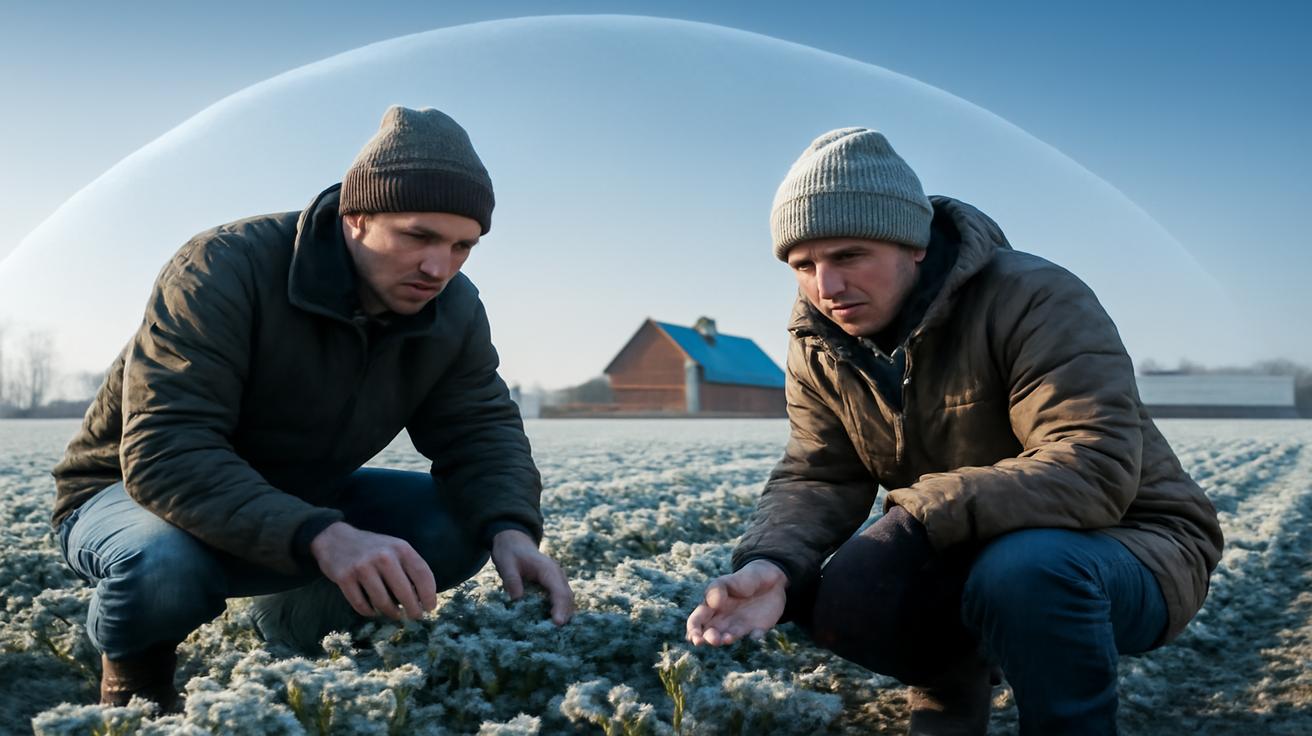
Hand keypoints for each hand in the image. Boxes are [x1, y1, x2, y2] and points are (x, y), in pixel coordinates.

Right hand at [309, 522, 436, 619]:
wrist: (335, 539)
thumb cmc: (372, 548)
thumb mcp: (394, 548)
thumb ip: (408, 566)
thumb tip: (423, 597)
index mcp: (400, 548)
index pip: (422, 575)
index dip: (429, 594)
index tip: (431, 607)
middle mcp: (383, 556)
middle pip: (404, 593)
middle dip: (413, 610)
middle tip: (415, 617)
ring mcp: (363, 567)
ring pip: (383, 602)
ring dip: (391, 613)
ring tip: (395, 614)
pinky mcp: (345, 578)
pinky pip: (362, 605)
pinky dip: (370, 612)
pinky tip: (374, 611)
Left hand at [491, 529, 574, 624]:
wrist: (514, 540)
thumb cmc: (510, 552)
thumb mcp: (506, 563)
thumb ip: (512, 579)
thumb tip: (517, 599)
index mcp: (548, 569)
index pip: (559, 590)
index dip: (560, 607)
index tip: (558, 623)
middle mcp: (556, 575)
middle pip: (567, 597)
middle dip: (565, 615)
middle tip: (558, 633)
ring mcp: (556, 579)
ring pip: (567, 599)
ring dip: (564, 614)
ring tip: (557, 633)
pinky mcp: (553, 585)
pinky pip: (560, 599)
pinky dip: (560, 610)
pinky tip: (553, 624)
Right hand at [686, 559, 786, 645]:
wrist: (770, 580)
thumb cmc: (743, 578)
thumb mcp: (728, 580)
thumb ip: (718, 589)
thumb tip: (711, 604)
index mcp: (712, 607)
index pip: (697, 621)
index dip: (693, 631)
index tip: (696, 638)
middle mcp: (724, 620)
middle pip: (711, 633)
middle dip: (710, 639)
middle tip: (714, 639)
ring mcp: (740, 625)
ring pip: (729, 637)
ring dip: (727, 640)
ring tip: (727, 638)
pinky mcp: (757, 628)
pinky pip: (755, 635)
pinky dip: (755, 636)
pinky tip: (755, 634)